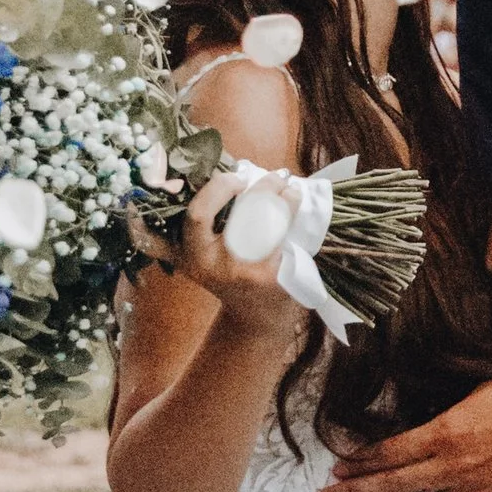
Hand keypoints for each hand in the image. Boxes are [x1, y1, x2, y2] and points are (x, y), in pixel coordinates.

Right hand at [174, 172, 307, 341]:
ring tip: (291, 188)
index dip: (219, 189)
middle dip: (262, 188)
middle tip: (276, 176)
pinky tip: (298, 205)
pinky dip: (293, 216)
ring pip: (266, 223)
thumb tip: (237, 171)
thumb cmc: (232, 277)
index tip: (238, 177)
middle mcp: (212, 266)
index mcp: (193, 255)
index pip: (198, 214)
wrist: (254, 320)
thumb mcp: (209, 256)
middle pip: (241, 215)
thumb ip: (212, 223)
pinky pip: (283, 237)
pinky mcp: (269, 278)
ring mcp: (243, 272)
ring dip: (285, 199)